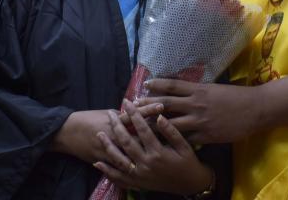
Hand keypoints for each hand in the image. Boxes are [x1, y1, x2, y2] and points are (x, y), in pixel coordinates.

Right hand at [50, 104, 162, 163]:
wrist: (67, 132)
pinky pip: (118, 166)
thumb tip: (137, 113)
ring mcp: (108, 149)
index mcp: (113, 120)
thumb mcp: (105, 113)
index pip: (134, 114)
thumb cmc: (88, 119)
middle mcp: (112, 134)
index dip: (148, 111)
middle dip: (151, 134)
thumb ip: (121, 116)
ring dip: (143, 154)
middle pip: (135, 135)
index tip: (161, 105)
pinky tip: (140, 172)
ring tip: (158, 154)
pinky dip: (129, 169)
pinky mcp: (103, 160)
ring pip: (128, 153)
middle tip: (167, 132)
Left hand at [94, 99, 212, 195]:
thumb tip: (159, 115)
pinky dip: (107, 171)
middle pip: (126, 142)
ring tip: (100, 134)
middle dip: (117, 126)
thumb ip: (171, 131)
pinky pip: (119, 178)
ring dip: (108, 146)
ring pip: (119, 159)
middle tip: (110, 114)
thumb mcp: (184, 145)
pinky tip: (97, 163)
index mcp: (158, 152)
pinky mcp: (137, 183)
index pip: (142, 129)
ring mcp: (140, 175)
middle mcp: (146, 163)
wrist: (190, 184)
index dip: (134, 115)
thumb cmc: (188, 162)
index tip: (127, 103)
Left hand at [135, 79, 259, 144]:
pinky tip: (163, 144)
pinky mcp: (206, 135)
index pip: (173, 85)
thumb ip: (198, 91)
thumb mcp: (215, 89)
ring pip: (171, 123)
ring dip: (155, 125)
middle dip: (148, 106)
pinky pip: (185, 139)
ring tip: (140, 127)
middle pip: (166, 104)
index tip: (144, 84)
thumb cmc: (237, 97)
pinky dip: (174, 140)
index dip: (157, 84)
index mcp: (198, 90)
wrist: (256, 109)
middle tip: (132, 107)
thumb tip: (184, 90)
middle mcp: (196, 104)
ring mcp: (200, 121)